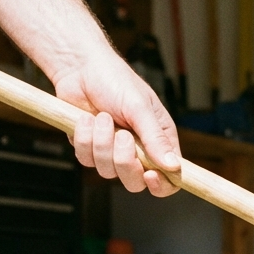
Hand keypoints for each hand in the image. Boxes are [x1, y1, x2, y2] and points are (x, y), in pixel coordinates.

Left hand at [52, 48, 181, 196]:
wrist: (80, 68)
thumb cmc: (116, 81)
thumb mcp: (140, 108)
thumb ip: (156, 138)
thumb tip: (173, 166)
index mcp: (160, 142)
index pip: (170, 178)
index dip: (162, 185)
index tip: (150, 175)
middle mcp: (139, 152)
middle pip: (135, 183)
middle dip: (125, 162)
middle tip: (122, 136)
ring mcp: (112, 153)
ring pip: (107, 171)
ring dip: (102, 143)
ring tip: (102, 117)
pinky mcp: (90, 149)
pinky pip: (86, 160)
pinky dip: (84, 139)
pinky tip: (86, 119)